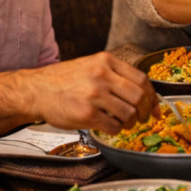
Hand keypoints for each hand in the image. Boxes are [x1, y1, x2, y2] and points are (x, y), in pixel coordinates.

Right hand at [25, 52, 157, 134]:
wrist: (35, 90)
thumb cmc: (65, 80)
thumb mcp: (92, 66)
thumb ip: (116, 75)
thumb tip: (144, 94)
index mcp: (106, 61)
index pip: (142, 79)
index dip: (153, 97)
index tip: (155, 108)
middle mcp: (102, 75)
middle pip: (139, 97)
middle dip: (145, 112)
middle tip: (143, 119)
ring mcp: (94, 95)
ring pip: (129, 113)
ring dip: (131, 122)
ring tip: (124, 123)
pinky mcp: (86, 114)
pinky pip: (114, 126)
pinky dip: (117, 130)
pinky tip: (110, 126)